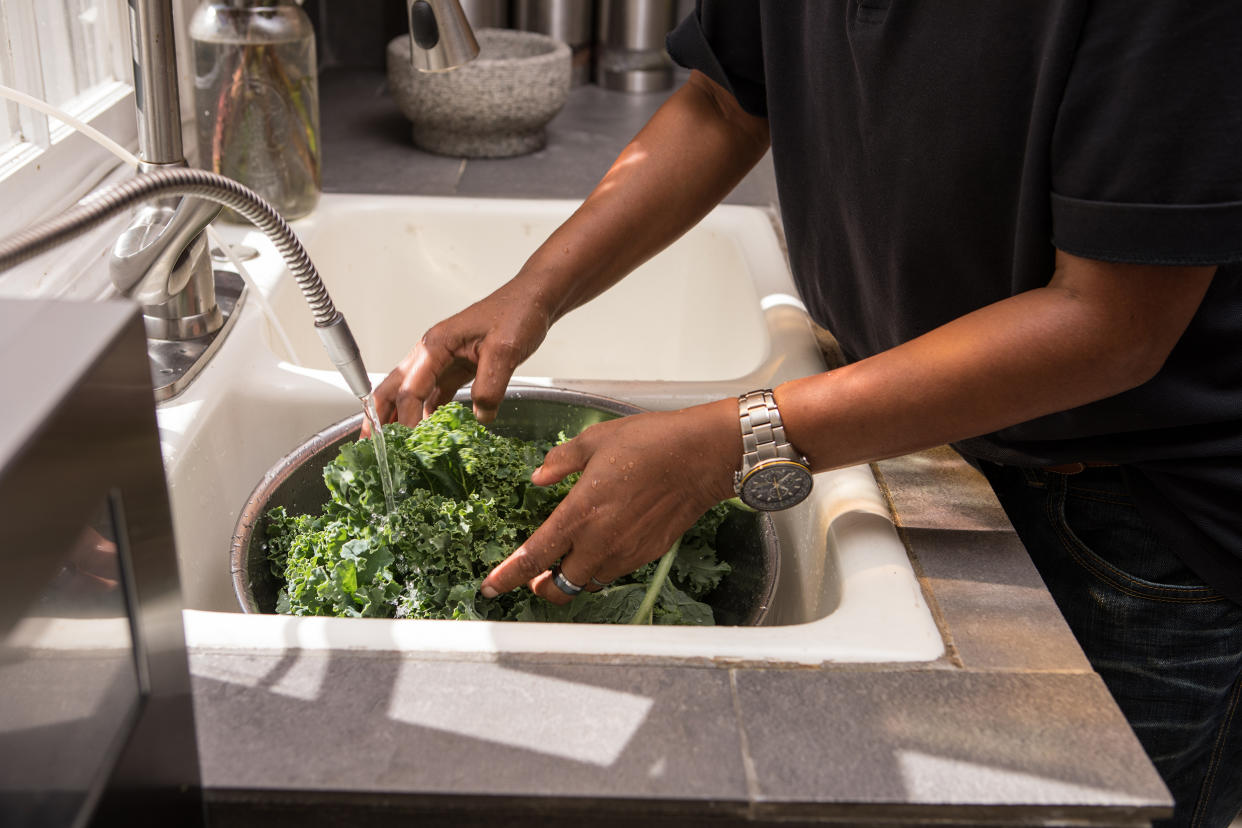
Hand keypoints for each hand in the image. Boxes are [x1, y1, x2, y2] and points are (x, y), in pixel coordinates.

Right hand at [363, 281, 552, 433]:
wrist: (534, 300)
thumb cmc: (517, 313)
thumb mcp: (505, 350)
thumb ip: (490, 386)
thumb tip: (480, 417)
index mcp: (436, 345)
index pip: (412, 388)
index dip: (406, 418)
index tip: (406, 443)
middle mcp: (432, 352)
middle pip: (395, 387)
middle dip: (379, 415)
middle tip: (369, 444)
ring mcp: (442, 360)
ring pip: (411, 392)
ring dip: (398, 416)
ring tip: (391, 444)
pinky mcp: (457, 368)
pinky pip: (434, 394)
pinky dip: (425, 413)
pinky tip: (424, 431)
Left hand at [479, 399, 740, 603]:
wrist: (702, 457)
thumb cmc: (650, 443)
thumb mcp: (595, 440)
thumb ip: (560, 461)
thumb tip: (539, 477)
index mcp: (580, 513)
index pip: (534, 557)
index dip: (508, 577)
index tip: (490, 587)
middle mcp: (600, 542)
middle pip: (559, 587)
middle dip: (541, 586)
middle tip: (534, 575)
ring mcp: (625, 552)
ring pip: (587, 583)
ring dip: (572, 577)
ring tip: (569, 558)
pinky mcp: (647, 554)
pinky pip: (614, 572)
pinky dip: (600, 567)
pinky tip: (602, 544)